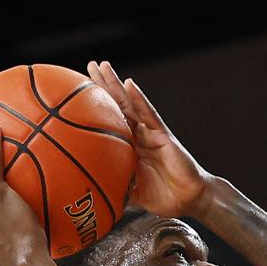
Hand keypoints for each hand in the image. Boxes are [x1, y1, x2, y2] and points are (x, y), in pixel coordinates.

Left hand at [87, 61, 212, 217]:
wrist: (190, 200)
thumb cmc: (164, 197)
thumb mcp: (131, 194)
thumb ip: (113, 189)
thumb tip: (88, 198)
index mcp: (129, 147)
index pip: (109, 121)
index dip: (95, 106)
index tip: (76, 91)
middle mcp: (138, 135)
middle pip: (117, 105)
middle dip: (103, 85)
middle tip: (88, 65)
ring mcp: (151, 133)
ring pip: (130, 104)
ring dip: (116, 84)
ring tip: (103, 66)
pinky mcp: (164, 135)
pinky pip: (150, 115)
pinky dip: (140, 99)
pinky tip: (130, 85)